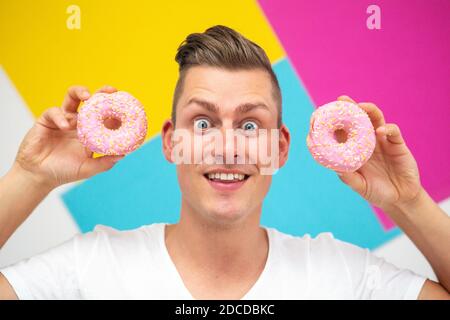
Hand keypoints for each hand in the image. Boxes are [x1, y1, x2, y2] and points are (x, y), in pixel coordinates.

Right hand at [14, 85, 123, 188]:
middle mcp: (79, 122)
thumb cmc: (64, 172)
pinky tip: (66, 127)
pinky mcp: (47, 120)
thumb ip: (104, 162)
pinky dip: (60, 117)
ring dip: (80, 92)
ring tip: (87, 97)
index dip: (115, 109)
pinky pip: (54, 112)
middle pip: (91, 101)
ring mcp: (63, 119)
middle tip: (111, 91)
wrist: (39, 176)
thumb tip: (123, 155)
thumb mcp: (88, 168)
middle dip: (101, 93)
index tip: (126, 106)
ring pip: (72, 97)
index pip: (105, 116)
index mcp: (91, 132)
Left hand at [336, 95, 422, 210]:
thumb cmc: (376, 192)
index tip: (323, 115)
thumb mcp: (360, 186)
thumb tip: (336, 169)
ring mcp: (382, 141)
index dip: (334, 122)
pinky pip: (393, 131)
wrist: (400, 199)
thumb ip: (349, 178)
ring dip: (368, 110)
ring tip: (360, 107)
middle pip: (358, 119)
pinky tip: (379, 130)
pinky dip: (387, 128)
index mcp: (354, 149)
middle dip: (350, 108)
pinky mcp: (398, 144)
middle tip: (341, 100)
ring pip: (376, 118)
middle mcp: (367, 141)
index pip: (342, 131)